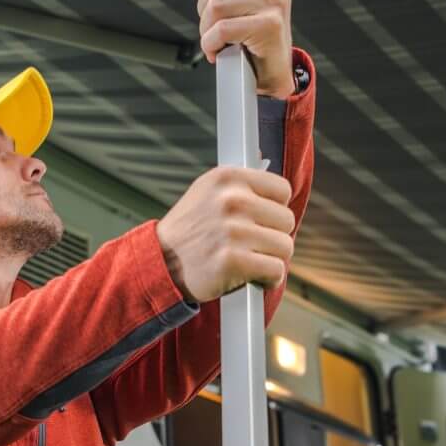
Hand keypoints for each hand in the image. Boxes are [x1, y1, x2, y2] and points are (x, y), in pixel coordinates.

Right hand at [157, 166, 295, 302]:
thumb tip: (266, 166)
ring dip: (271, 259)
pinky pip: (275, 270)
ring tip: (249, 259)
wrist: (159, 263)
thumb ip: (239, 184)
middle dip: (273, 236)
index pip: (282, 190)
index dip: (274, 209)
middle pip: (286, 220)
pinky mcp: (233, 260)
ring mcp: (232, 230)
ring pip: (284, 247)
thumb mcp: (207, 192)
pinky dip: (268, 279)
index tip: (261, 220)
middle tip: (251, 244)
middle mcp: (232, 199)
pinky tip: (253, 276)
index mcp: (228, 178)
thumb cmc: (189, 231)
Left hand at [180, 0, 296, 97]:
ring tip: (219, 40)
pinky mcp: (270, 25)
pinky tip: (220, 51)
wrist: (270, 74)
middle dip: (204, 9)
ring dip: (207, 30)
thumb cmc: (250, 36)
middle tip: (216, 27)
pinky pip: (222, 29)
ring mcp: (276, 2)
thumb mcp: (229, 0)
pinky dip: (212, 44)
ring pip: (215, 6)